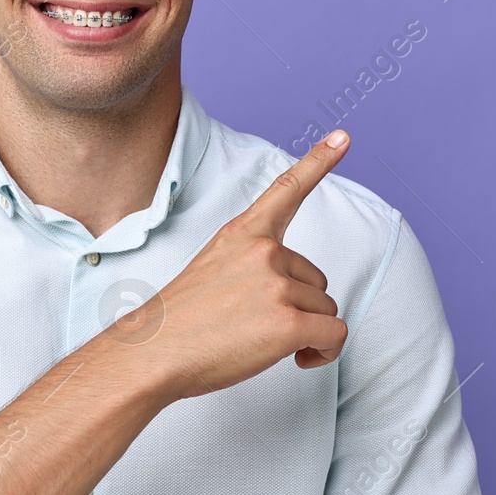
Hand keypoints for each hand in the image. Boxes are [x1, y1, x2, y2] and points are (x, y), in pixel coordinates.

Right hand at [123, 129, 352, 402]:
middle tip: (255, 324)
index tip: (343, 136)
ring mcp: (276, 284)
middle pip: (316, 280)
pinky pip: (334, 335)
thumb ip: (254, 265)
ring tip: (262, 341)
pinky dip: (323, 352)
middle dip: (297, 307)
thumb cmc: (181, 322)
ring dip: (307, 331)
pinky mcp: (288, 321)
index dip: (319, 161)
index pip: (287, 190)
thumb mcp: (214, 269)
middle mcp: (264, 250)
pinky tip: (298, 358)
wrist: (152, 354)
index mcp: (243, 233)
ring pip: (325, 309)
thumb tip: (291, 291)